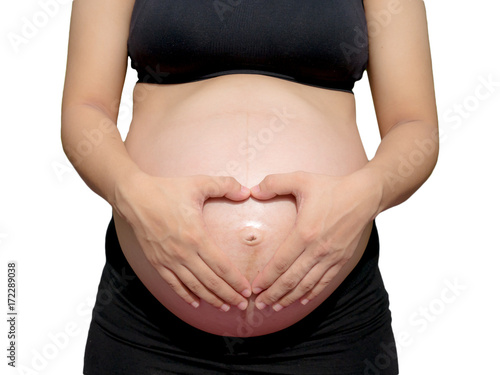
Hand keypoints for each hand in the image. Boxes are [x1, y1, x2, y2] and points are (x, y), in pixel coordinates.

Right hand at [112, 172, 251, 310]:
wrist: (134, 197)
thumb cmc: (167, 189)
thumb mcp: (199, 183)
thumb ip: (225, 185)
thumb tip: (246, 192)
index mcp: (196, 236)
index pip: (221, 265)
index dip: (235, 280)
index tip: (247, 290)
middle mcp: (183, 253)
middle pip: (210, 281)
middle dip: (228, 295)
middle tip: (242, 306)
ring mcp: (169, 260)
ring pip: (194, 286)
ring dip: (210, 299)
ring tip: (224, 307)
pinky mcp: (156, 262)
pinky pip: (173, 284)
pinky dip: (185, 295)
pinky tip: (196, 303)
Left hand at [250, 170, 381, 310]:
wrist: (365, 196)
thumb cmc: (332, 187)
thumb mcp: (301, 179)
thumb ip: (274, 183)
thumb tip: (252, 191)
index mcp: (305, 232)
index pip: (281, 262)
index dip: (266, 278)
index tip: (254, 287)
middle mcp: (318, 249)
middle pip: (291, 279)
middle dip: (273, 294)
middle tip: (260, 304)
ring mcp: (331, 257)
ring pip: (307, 285)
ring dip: (290, 297)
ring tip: (276, 306)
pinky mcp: (342, 260)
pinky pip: (324, 282)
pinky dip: (311, 293)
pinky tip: (301, 299)